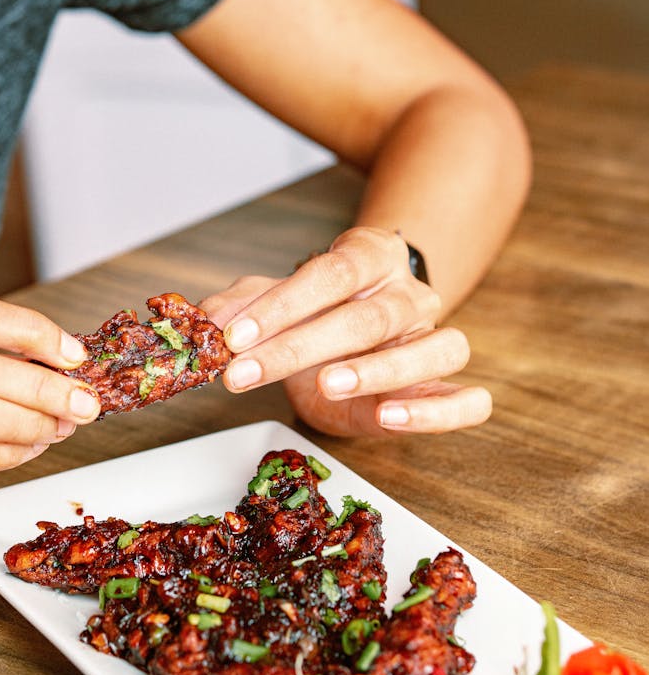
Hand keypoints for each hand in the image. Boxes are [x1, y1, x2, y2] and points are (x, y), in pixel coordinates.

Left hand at [201, 227, 491, 437]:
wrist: (356, 336)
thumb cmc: (315, 315)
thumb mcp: (271, 302)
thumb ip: (240, 307)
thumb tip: (204, 323)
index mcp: (370, 257)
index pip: (331, 273)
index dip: (282, 305)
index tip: (234, 337)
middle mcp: (411, 296)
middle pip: (368, 318)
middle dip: (299, 348)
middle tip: (246, 373)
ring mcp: (435, 340)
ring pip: (436, 349)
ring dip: (380, 370)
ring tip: (328, 384)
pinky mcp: (446, 388)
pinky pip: (470, 400)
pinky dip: (437, 412)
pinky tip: (390, 417)